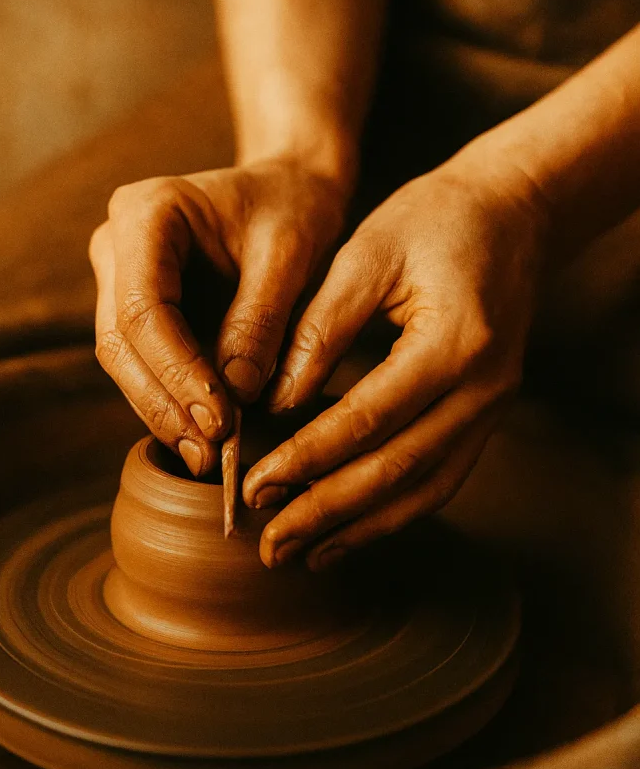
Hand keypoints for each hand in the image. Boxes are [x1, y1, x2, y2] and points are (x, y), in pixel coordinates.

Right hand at [89, 157, 346, 474]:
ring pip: (126, 362)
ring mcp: (121, 279)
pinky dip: (173, 404)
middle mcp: (117, 245)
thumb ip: (261, 319)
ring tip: (209, 460)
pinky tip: (205, 440)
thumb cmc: (294, 209)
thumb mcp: (291, 254)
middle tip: (211, 454)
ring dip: (165, 414)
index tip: (221, 418)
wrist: (291, 191)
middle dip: (165, 403)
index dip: (177, 372)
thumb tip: (237, 395)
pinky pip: (146, 366)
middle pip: (121, 341)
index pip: (143, 308)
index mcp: (147, 213)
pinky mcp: (139, 310)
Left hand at [243, 156, 546, 567]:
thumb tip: (274, 403)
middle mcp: (485, 389)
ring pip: (424, 490)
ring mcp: (493, 409)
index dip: (308, 458)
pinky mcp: (485, 416)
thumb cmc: (436, 220)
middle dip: (327, 512)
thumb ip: (319, 329)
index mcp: (455, 343)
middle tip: (270, 545)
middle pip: (397, 471)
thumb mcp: (367, 253)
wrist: (513, 213)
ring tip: (303, 555)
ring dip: (361, 528)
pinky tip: (350, 530)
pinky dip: (393, 511)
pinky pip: (440, 478)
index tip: (256, 486)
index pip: (368, 419)